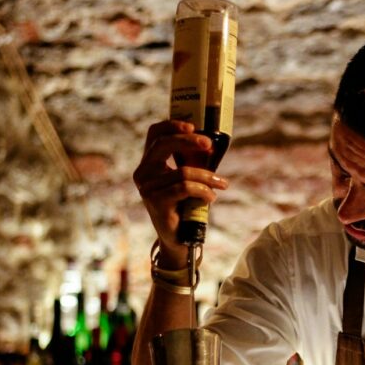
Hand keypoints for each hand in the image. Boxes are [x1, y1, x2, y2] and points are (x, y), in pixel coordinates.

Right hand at [133, 120, 229, 267]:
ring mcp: (147, 188)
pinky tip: (211, 198)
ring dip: (207, 177)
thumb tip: (210, 145)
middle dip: (190, 141)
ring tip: (221, 184)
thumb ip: (190, 162)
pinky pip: (185, 188)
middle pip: (164, 144)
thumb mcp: (185, 179)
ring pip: (182, 172)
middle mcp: (143, 173)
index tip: (193, 126)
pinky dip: (204, 191)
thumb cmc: (184, 206)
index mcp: (149, 163)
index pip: (154, 134)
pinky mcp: (156, 202)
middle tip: (210, 146)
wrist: (178, 239)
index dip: (172, 125)